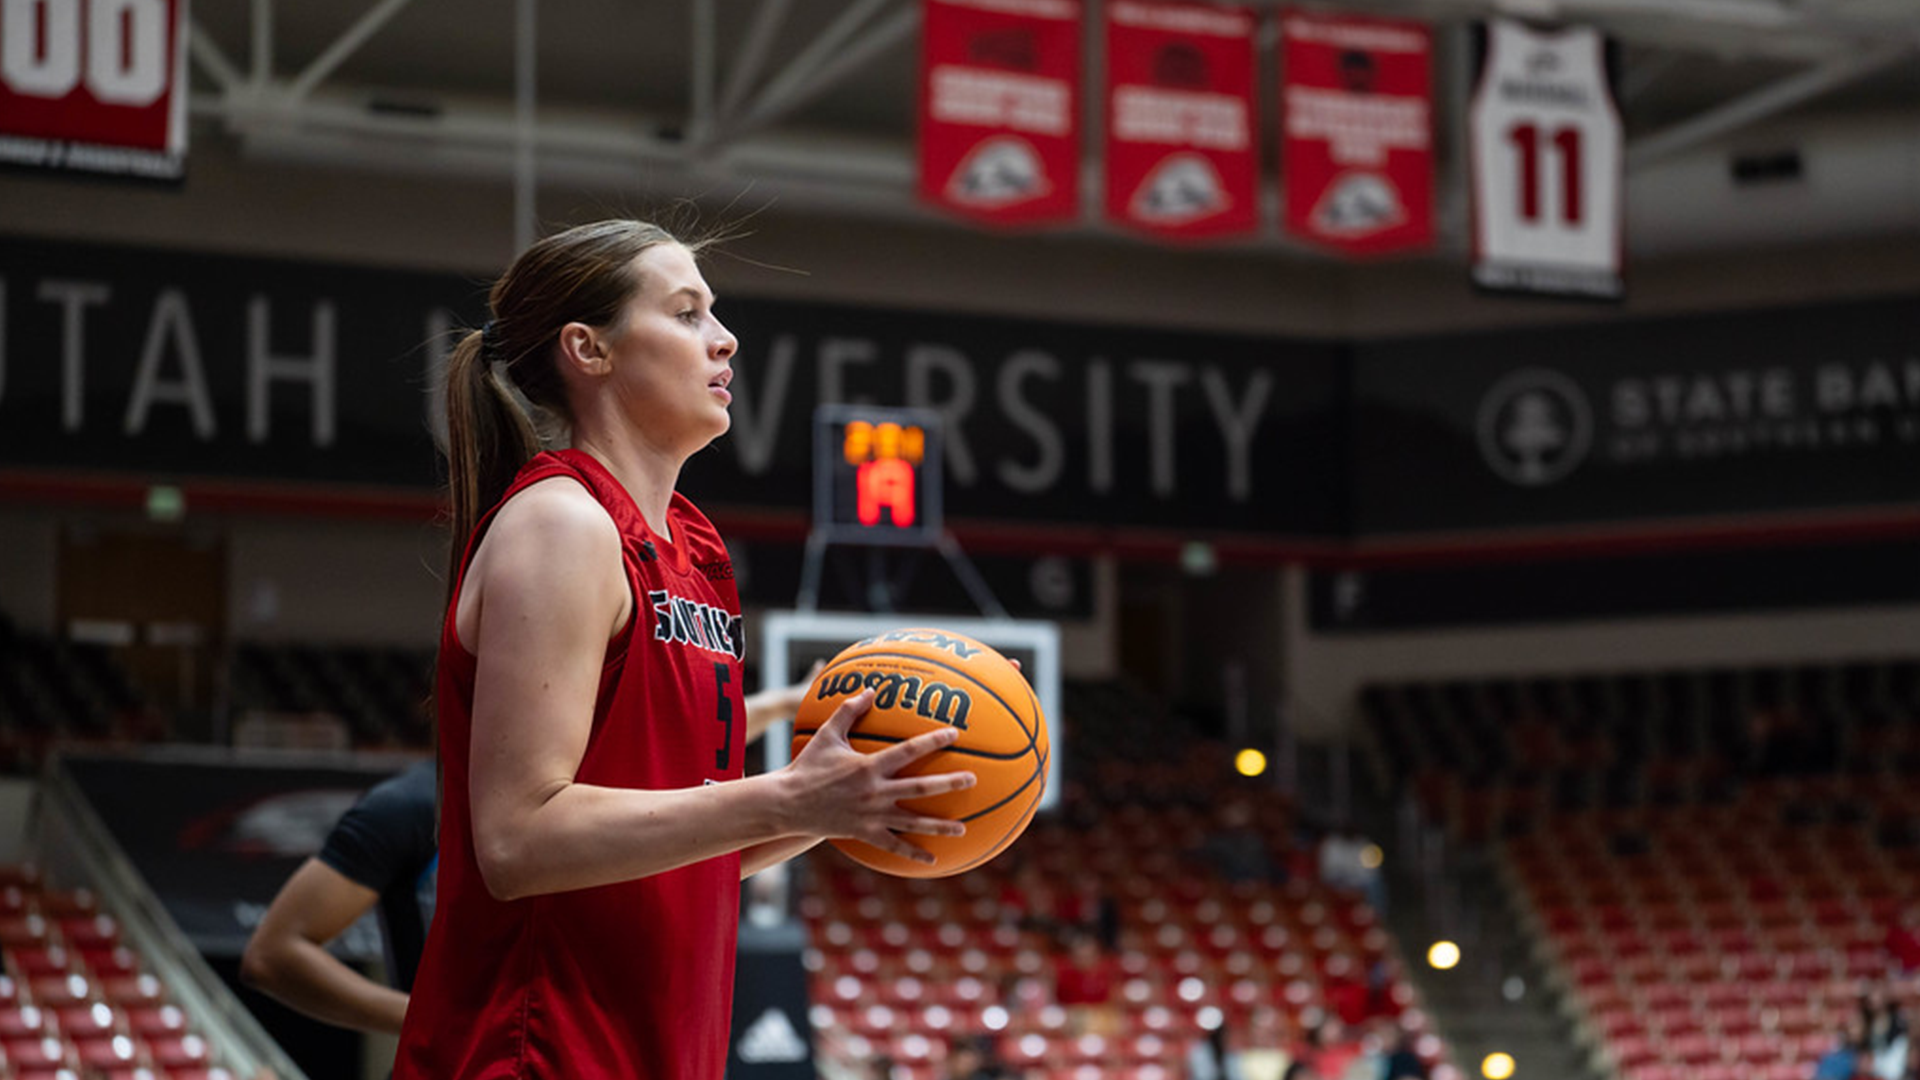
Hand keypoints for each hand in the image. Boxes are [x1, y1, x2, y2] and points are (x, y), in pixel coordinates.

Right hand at [781, 688, 976, 864]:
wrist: (788, 803)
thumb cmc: (807, 766)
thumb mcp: (827, 735)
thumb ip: (848, 711)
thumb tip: (869, 689)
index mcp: (869, 766)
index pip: (908, 750)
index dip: (932, 741)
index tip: (954, 734)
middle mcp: (875, 791)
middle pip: (920, 787)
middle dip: (948, 783)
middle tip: (972, 780)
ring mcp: (872, 815)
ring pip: (913, 821)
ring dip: (939, 826)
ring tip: (963, 829)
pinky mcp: (865, 833)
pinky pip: (893, 846)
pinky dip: (913, 853)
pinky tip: (933, 860)